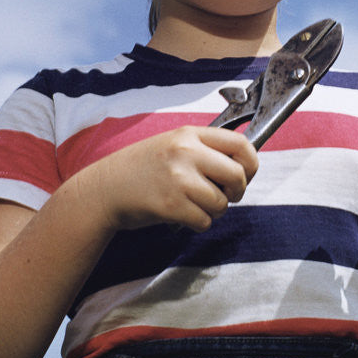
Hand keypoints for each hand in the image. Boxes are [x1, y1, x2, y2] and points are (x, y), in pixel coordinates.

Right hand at [79, 126, 258, 232]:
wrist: (105, 189)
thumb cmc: (141, 169)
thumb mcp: (172, 145)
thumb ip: (204, 150)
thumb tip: (242, 165)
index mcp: (188, 134)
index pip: (240, 143)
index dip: (252, 163)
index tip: (247, 174)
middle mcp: (185, 152)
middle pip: (237, 175)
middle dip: (237, 191)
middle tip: (224, 195)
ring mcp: (178, 179)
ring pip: (222, 202)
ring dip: (214, 211)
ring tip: (194, 205)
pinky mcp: (171, 205)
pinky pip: (205, 221)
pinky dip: (198, 223)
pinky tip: (182, 215)